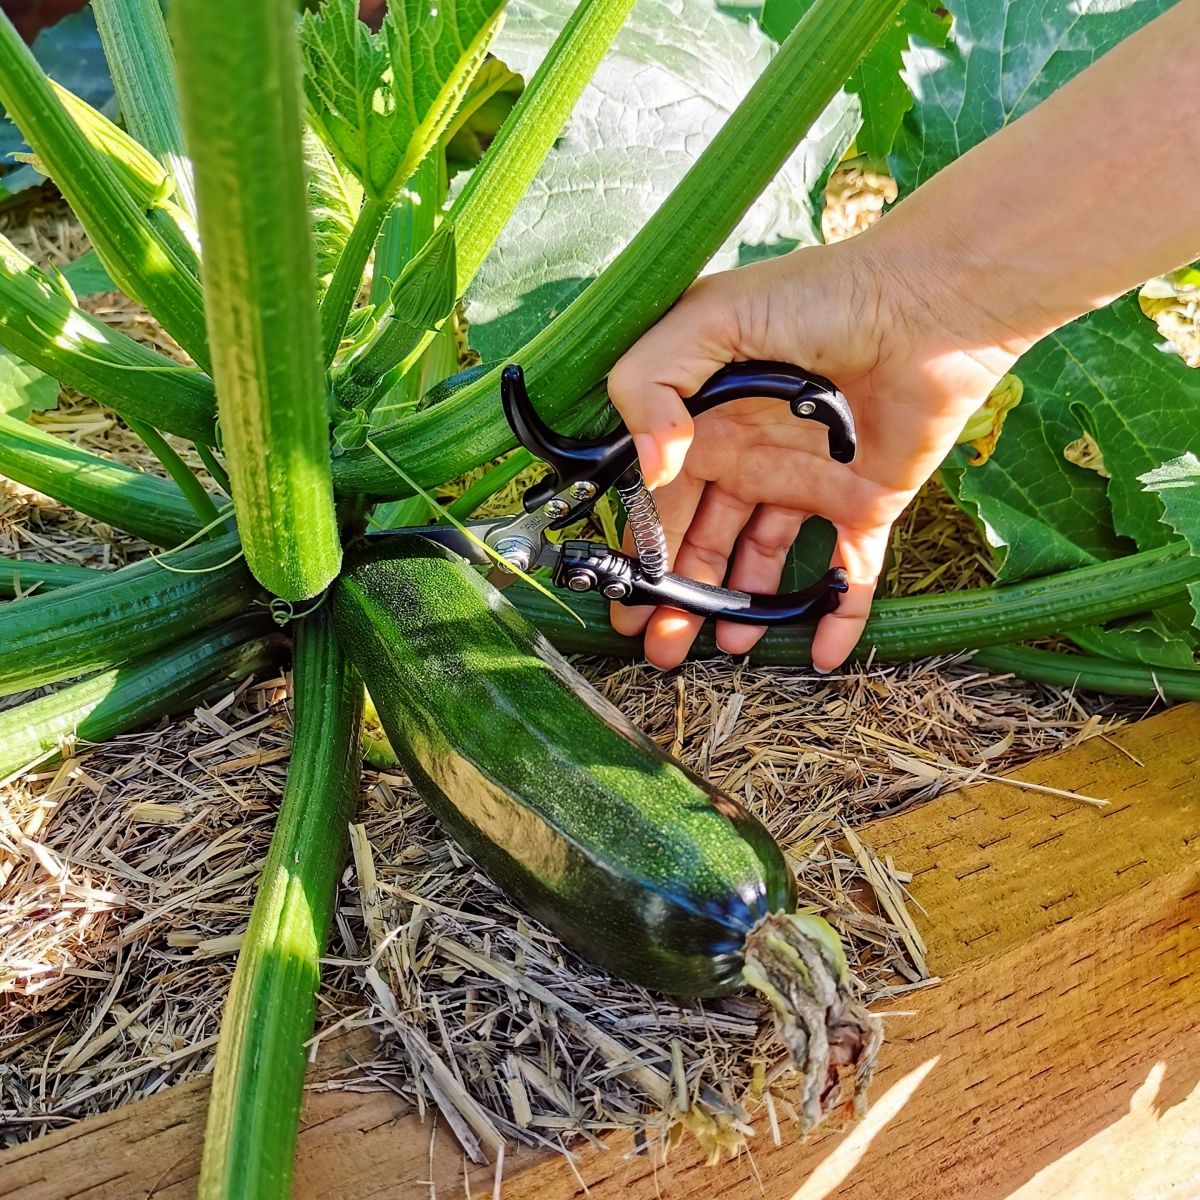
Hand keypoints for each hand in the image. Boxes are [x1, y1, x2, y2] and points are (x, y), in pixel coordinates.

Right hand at [606, 229, 1022, 670]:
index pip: (659, 498)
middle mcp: (749, 458)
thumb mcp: (708, 321)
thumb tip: (651, 468)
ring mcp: (806, 484)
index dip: (639, 548)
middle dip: (675, 596)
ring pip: (760, 564)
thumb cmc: (817, 299)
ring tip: (722, 648)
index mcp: (705, 422)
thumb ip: (652, 385)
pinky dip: (836, 616)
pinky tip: (820, 655)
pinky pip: (847, 573)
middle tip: (656, 646)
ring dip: (738, 609)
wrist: (926, 304)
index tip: (622, 596)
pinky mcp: (863, 503)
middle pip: (701, 542)